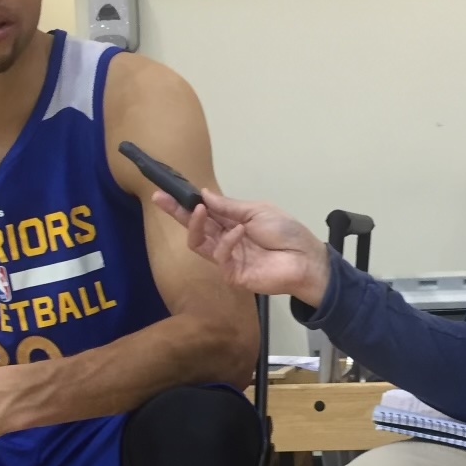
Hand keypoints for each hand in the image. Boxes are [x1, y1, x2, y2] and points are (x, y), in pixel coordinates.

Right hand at [152, 188, 331, 306]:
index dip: (185, 203)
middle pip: (195, 227)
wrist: (306, 259)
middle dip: (177, 212)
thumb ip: (229, 207)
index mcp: (232, 223)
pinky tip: (239, 231)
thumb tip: (204, 194)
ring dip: (196, 224)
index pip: (204, 213)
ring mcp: (227, 259)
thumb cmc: (286, 233)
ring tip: (198, 209)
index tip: (166, 191)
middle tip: (160, 199)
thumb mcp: (257, 211)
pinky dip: (228, 242)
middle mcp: (225, 240)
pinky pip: (220, 257)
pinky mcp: (233, 274)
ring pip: (199, 243)